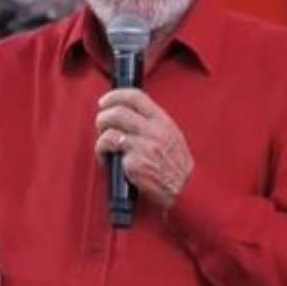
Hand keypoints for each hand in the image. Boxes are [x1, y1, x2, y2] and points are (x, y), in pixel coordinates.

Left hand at [95, 88, 192, 209]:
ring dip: (101, 137)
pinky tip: (107, 160)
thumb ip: (153, 123)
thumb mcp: (171, 136)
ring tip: (104, 145)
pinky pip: (108, 151)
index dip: (115, 96)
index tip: (105, 101)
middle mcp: (152, 131)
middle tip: (101, 125)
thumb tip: (129, 113)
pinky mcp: (133, 163)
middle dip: (103, 117)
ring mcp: (142, 147)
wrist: (185, 189)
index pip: (135, 97)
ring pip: (109, 131)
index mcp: (162, 121)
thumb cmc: (176, 166)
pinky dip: (102, 154)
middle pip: (118, 112)